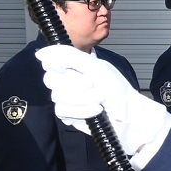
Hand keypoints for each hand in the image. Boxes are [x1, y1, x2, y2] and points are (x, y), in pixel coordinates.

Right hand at [36, 45, 170, 167]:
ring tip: (100, 99)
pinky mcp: (68, 116)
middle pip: (50, 79)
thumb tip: (40, 54)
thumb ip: (68, 56)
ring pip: (56, 95)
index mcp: (73, 67)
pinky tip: (96, 111)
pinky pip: (62, 110)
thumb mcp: (94, 67)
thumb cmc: (116, 90)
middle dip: (75, 83)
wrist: (130, 115)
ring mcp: (66, 99)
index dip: (55, 65)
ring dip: (82, 97)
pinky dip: (82, 110)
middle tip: (93, 84)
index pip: (49, 61)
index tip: (67, 69)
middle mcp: (66, 82)